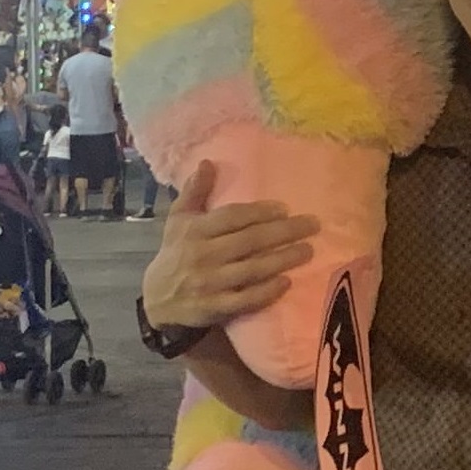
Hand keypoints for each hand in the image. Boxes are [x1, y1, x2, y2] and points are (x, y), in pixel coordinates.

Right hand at [142, 160, 316, 330]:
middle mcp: (204, 255)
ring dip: (283, 259)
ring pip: (252, 269)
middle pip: (249, 241)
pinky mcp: (215, 307)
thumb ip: (194, 191)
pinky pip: (246, 299)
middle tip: (312, 225)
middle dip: (284, 232)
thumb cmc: (175, 252)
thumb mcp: (178, 219)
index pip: (232, 217)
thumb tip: (207, 162)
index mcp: (196, 230)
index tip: (285, 208)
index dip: (260, 212)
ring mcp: (210, 283)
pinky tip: (287, 282)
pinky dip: (266, 291)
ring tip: (308, 250)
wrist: (158, 299)